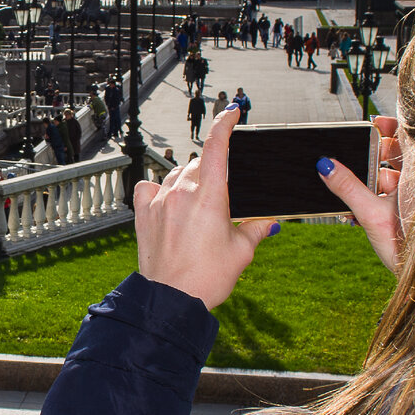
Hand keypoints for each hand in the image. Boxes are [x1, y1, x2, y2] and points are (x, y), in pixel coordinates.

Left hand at [132, 105, 275, 308]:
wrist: (171, 301)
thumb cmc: (206, 278)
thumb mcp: (242, 252)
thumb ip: (256, 229)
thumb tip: (270, 222)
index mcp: (210, 196)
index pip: (217, 146)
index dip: (225, 123)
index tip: (232, 113)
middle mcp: (182, 191)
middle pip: (200, 162)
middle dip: (214, 171)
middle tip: (222, 199)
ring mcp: (160, 201)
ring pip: (178, 174)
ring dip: (190, 181)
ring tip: (199, 209)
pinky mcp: (144, 213)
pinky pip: (150, 187)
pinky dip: (161, 190)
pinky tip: (169, 203)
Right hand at [316, 115, 403, 270]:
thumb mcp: (372, 213)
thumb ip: (347, 188)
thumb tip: (326, 166)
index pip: (408, 135)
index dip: (392, 125)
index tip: (376, 122)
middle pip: (395, 156)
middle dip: (373, 158)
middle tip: (356, 161)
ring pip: (390, 179)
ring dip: (370, 184)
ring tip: (356, 198)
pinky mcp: (410, 213)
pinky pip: (390, 197)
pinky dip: (376, 200)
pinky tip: (360, 213)